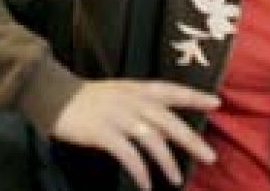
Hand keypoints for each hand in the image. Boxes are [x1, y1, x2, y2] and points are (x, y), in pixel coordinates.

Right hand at [50, 80, 218, 189]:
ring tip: (176, 180)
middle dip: (191, 139)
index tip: (216, 103)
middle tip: (210, 157)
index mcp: (136, 88)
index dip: (194, 96)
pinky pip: (128, 155)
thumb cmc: (88, 98)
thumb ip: (142, 107)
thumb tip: (165, 128)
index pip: (171, 90)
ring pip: (152, 140)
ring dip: (167, 162)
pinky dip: (140, 171)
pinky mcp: (103, 132)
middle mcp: (131, 100)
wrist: (54, 95)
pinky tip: (146, 185)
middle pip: (168, 121)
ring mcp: (118, 116)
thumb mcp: (119, 94)